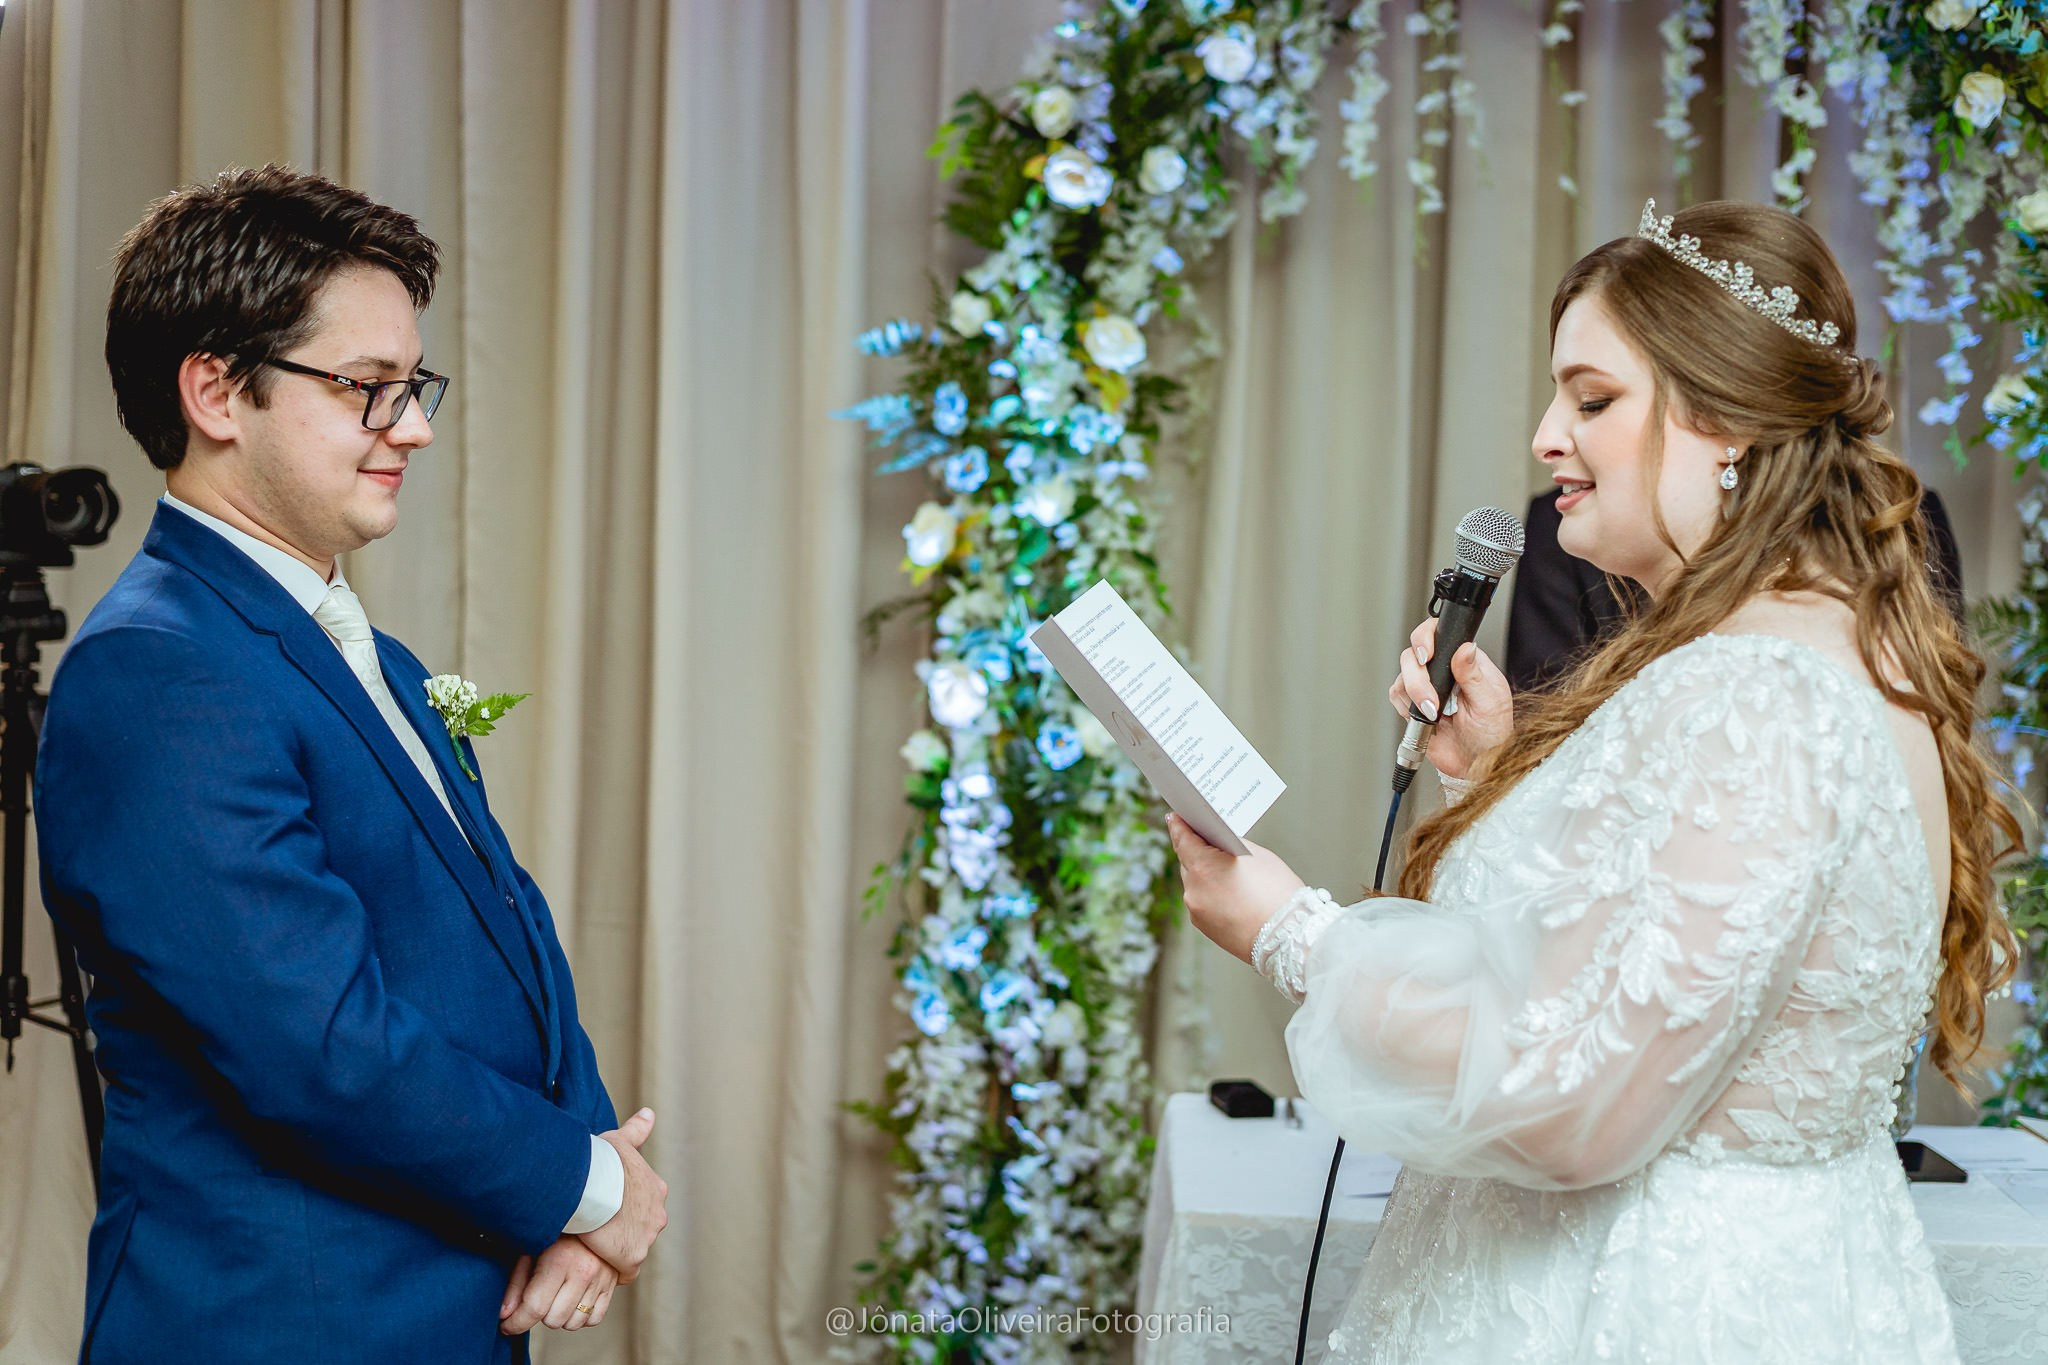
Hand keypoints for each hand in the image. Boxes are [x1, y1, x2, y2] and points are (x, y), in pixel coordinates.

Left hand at [500, 1236, 617, 1334]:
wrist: (593, 1215)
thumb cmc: (557, 1232)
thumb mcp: (530, 1251)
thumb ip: (516, 1284)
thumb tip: (505, 1314)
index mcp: (560, 1260)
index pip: (535, 1308)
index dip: (516, 1323)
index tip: (507, 1326)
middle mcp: (584, 1271)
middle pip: (553, 1320)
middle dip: (540, 1314)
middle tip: (537, 1298)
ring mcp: (601, 1279)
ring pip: (573, 1324)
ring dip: (560, 1316)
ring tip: (556, 1296)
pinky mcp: (612, 1285)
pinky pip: (594, 1320)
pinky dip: (581, 1316)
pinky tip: (573, 1300)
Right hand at [577, 1107, 667, 1282]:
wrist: (589, 1183)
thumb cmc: (600, 1160)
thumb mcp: (619, 1140)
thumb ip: (636, 1130)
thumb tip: (649, 1113)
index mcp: (655, 1189)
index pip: (644, 1205)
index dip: (625, 1209)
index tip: (608, 1210)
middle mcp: (657, 1214)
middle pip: (642, 1229)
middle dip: (625, 1231)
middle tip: (598, 1229)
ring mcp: (647, 1238)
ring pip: (633, 1249)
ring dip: (617, 1249)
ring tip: (594, 1247)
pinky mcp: (632, 1258)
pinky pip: (625, 1271)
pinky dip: (613, 1269)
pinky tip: (598, 1265)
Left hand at [1166, 815, 1306, 962]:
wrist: (1287, 937)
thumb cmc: (1277, 894)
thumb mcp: (1258, 856)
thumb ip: (1232, 845)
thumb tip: (1220, 842)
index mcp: (1203, 866)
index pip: (1182, 839)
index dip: (1179, 825)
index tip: (1176, 817)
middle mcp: (1193, 889)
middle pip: (1187, 861)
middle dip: (1195, 851)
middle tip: (1203, 839)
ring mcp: (1196, 910)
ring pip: (1194, 883)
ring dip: (1204, 874)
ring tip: (1223, 869)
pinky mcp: (1204, 926)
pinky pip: (1202, 902)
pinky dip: (1210, 894)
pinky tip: (1227, 892)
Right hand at [1385, 617, 1512, 779]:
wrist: (1476, 766)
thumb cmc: (1492, 736)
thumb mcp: (1490, 703)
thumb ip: (1474, 673)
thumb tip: (1466, 647)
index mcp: (1467, 663)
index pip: (1440, 634)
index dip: (1426, 638)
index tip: (1425, 655)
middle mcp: (1444, 670)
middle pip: (1413, 653)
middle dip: (1418, 677)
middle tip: (1432, 700)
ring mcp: (1427, 686)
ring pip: (1402, 673)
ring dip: (1414, 694)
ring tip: (1433, 714)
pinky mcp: (1413, 704)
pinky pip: (1397, 695)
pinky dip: (1406, 706)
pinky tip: (1425, 717)